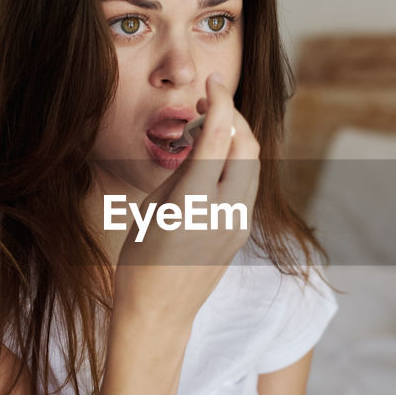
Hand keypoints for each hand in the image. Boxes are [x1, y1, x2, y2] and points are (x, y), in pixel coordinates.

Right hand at [113, 73, 259, 328]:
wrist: (159, 313)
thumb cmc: (141, 260)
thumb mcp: (153, 207)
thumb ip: (183, 170)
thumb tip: (202, 137)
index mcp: (193, 202)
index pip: (218, 136)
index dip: (220, 100)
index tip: (213, 81)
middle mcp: (225, 211)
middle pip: (247, 144)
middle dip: (233, 114)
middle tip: (209, 101)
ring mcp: (239, 223)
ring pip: (254, 163)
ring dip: (237, 137)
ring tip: (209, 127)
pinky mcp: (242, 231)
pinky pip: (249, 184)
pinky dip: (238, 161)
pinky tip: (215, 158)